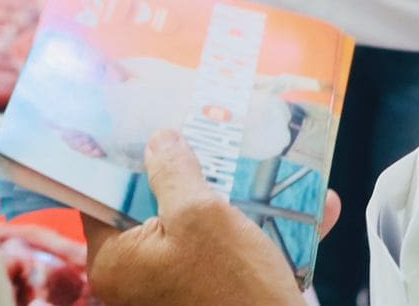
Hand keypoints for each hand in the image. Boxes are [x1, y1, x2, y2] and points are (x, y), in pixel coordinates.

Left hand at [84, 130, 339, 305]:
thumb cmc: (232, 289)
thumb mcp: (200, 215)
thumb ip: (171, 171)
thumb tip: (158, 141)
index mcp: (116, 261)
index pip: (104, 197)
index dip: (126, 160)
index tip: (146, 128)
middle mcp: (138, 280)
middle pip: (156, 209)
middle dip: (190, 174)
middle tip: (208, 136)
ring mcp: (177, 291)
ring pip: (203, 231)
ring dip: (240, 200)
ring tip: (263, 166)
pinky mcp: (215, 299)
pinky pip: (236, 257)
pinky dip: (267, 233)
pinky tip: (314, 208)